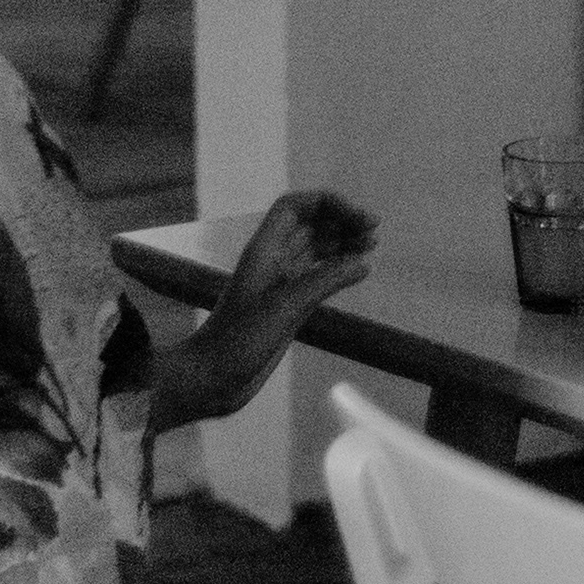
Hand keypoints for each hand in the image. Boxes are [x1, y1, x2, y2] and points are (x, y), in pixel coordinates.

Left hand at [151, 191, 376, 432]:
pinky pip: (316, 276)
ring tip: (371, 245)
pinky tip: (357, 271)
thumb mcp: (285, 307)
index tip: (359, 219)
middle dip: (341, 220)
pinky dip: (337, 269)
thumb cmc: (238, 340)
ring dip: (342, 242)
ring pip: (314, 250)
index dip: (328, 204)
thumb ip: (325, 281)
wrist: (210, 378)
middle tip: (374, 230)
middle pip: (308, 225)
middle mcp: (272, 261)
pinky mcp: (285, 306)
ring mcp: (279, 284)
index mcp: (263, 251)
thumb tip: (362, 263)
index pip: (295, 208)